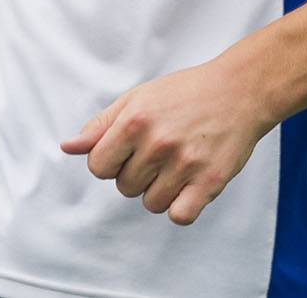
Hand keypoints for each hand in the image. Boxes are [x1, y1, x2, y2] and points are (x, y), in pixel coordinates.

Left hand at [59, 58, 277, 225]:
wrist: (239, 91)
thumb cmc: (183, 94)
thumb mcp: (135, 99)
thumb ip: (100, 126)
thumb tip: (68, 148)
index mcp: (134, 121)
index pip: (98, 167)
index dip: (109, 162)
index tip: (126, 151)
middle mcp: (157, 143)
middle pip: (124, 187)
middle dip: (135, 174)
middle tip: (158, 153)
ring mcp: (185, 164)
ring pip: (151, 203)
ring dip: (158, 191)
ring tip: (174, 166)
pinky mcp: (211, 181)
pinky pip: (180, 216)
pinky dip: (181, 208)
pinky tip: (187, 187)